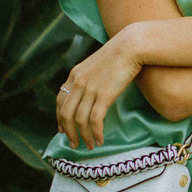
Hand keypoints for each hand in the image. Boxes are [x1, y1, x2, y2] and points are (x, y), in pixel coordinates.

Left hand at [56, 29, 141, 148]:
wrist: (131, 46)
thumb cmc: (120, 55)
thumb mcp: (97, 64)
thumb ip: (89, 78)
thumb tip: (91, 93)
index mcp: (74, 75)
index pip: (60, 100)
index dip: (60, 118)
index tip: (63, 130)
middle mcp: (78, 83)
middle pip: (66, 114)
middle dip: (69, 133)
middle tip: (75, 145)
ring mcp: (90, 89)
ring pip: (79, 120)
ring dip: (83, 137)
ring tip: (90, 146)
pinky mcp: (104, 95)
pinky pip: (94, 120)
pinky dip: (96, 133)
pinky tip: (100, 140)